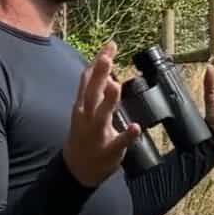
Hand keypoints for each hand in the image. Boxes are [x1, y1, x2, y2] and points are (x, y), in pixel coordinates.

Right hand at [63, 41, 141, 185]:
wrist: (77, 168)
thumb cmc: (84, 133)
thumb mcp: (84, 107)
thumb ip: (93, 86)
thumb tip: (101, 61)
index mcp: (83, 105)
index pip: (89, 80)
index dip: (98, 62)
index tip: (110, 46)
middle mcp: (87, 117)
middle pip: (92, 93)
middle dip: (99, 75)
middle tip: (107, 57)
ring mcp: (96, 133)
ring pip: (101, 115)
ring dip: (109, 101)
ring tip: (116, 86)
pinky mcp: (108, 150)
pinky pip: (118, 142)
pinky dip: (126, 135)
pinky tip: (135, 127)